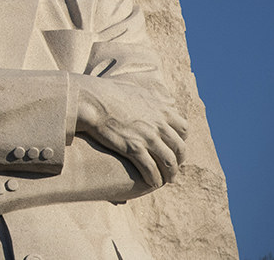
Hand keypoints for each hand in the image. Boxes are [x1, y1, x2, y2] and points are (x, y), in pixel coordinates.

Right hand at [74, 75, 188, 187]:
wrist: (90, 100)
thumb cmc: (107, 92)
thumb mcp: (134, 89)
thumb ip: (148, 96)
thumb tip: (153, 98)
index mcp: (160, 110)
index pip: (183, 129)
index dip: (181, 140)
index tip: (175, 148)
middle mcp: (158, 124)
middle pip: (179, 148)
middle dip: (178, 161)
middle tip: (173, 169)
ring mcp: (147, 137)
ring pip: (168, 162)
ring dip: (170, 174)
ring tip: (166, 180)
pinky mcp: (133, 148)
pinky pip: (151, 169)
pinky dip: (154, 179)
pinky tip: (152, 183)